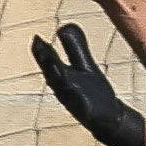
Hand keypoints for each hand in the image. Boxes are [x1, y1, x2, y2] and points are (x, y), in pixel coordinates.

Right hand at [32, 25, 145, 145]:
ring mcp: (76, 102)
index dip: (42, 52)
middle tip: (40, 48)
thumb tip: (64, 26)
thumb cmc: (92, 91)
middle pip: (53, 74)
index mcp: (61, 77)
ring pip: (64, 90)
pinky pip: (83, 107)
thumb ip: (74, 47)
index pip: (49, 62)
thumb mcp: (82, 65)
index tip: (36, 38)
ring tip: (55, 67)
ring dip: (58, 79)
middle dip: (47, 63)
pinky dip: (79, 101)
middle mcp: (64, 89)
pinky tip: (79, 95)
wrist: (108, 118)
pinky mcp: (89, 112)